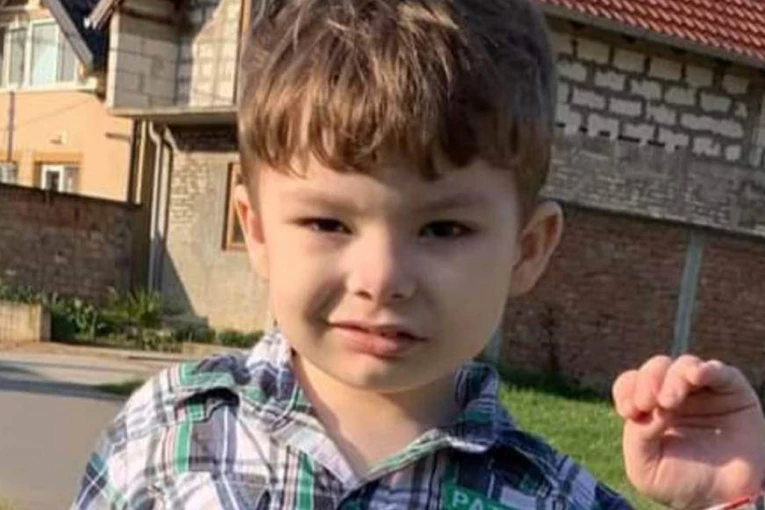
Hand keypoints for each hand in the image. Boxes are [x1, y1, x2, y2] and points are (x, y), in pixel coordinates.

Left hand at [613, 355, 764, 509]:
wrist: (721, 501)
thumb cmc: (679, 483)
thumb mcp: (644, 468)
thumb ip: (638, 436)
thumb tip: (652, 409)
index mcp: (649, 405)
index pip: (631, 382)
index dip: (627, 389)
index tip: (629, 411)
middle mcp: (675, 393)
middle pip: (655, 368)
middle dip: (648, 382)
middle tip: (649, 404)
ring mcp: (704, 391)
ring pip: (684, 365)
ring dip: (672, 378)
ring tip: (668, 402)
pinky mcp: (733, 393)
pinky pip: (720, 372)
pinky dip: (706, 370)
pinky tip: (695, 376)